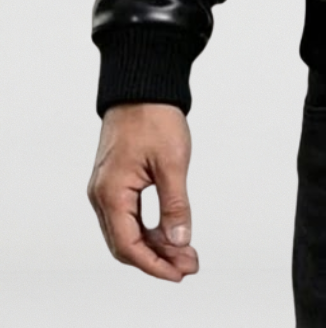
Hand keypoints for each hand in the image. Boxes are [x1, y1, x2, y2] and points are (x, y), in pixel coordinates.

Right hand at [87, 103, 199, 280]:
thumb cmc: (154, 116)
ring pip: (127, 231)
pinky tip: (170, 233)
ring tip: (185, 252)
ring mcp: (107, 189)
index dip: (154, 265)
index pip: (128, 246)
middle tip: (188, 265)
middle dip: (157, 259)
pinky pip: (129, 216)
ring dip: (154, 245)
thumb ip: (175, 204)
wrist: (142, 86)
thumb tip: (180, 240)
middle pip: (125, 244)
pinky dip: (149, 228)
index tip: (179, 273)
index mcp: (111, 193)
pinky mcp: (116, 182)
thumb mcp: (172, 162)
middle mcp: (102, 195)